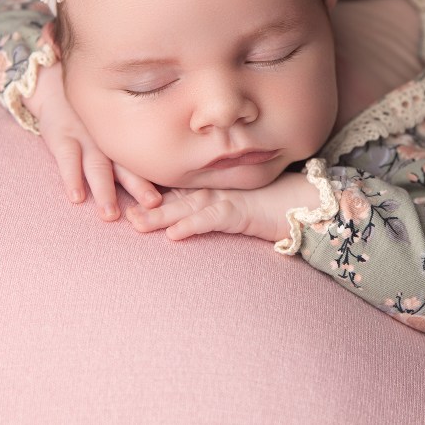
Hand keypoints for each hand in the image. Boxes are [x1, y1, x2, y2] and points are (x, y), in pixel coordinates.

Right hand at [24, 57, 162, 220]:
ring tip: (110, 214)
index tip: (173, 196)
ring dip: (105, 190)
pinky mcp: (61, 136)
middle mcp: (108, 140)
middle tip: (152, 206)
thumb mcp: (115, 126)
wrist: (55, 87)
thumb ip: (136, 145)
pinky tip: (76, 196)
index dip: (158, 177)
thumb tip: (173, 168)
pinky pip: (66, 159)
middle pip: (127, 165)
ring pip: (98, 166)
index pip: (145, 160)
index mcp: (124, 140)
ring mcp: (85, 137)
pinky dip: (71, 178)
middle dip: (139, 187)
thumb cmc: (91, 117)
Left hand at [124, 172, 322, 242]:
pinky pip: (212, 220)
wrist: (305, 203)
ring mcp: (226, 199)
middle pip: (172, 197)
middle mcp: (214, 191)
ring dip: (159, 217)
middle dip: (144, 206)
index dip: (149, 194)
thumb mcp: (236, 208)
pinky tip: (174, 234)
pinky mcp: (240, 212)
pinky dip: (192, 225)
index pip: (174, 190)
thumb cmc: (272, 205)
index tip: (123, 201)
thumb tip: (187, 221)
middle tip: (118, 214)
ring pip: (185, 207)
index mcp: (210, 190)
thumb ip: (214, 210)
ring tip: (135, 224)